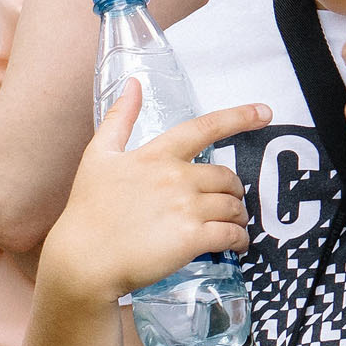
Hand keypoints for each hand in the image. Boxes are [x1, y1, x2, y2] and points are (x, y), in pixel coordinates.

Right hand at [42, 84, 262, 301]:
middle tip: (228, 203)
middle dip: (232, 190)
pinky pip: (231, 234)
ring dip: (238, 216)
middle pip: (226, 176)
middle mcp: (175, 177)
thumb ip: (118, 118)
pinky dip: (239, 239)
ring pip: (232, 206)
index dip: (239, 117)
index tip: (265, 112)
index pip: (205, 128)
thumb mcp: (97, 157)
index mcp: (156, 155)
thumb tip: (132, 83)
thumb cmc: (86, 211)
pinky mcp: (191, 239)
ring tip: (232, 225)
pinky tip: (236, 244)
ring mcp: (184, 208)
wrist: (81, 263)